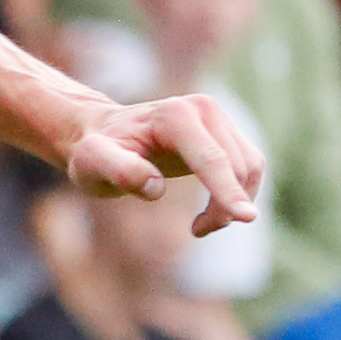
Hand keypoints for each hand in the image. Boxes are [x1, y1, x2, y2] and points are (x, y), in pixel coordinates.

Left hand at [60, 92, 263, 235]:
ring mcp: (217, 117)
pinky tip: (209, 212)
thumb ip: (119, 171)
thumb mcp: (92, 162)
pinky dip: (236, 194)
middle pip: (235, 166)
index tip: (246, 218)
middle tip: (197, 231)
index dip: (227, 190)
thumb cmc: (94, 151)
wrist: (103, 134)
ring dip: (233, 203)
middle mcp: (203, 108)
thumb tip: (155, 186)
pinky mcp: (225, 131)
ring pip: (248, 168)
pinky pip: (247, 167)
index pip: (210, 159)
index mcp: (175, 115)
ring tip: (199, 226)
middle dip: (225, 206)